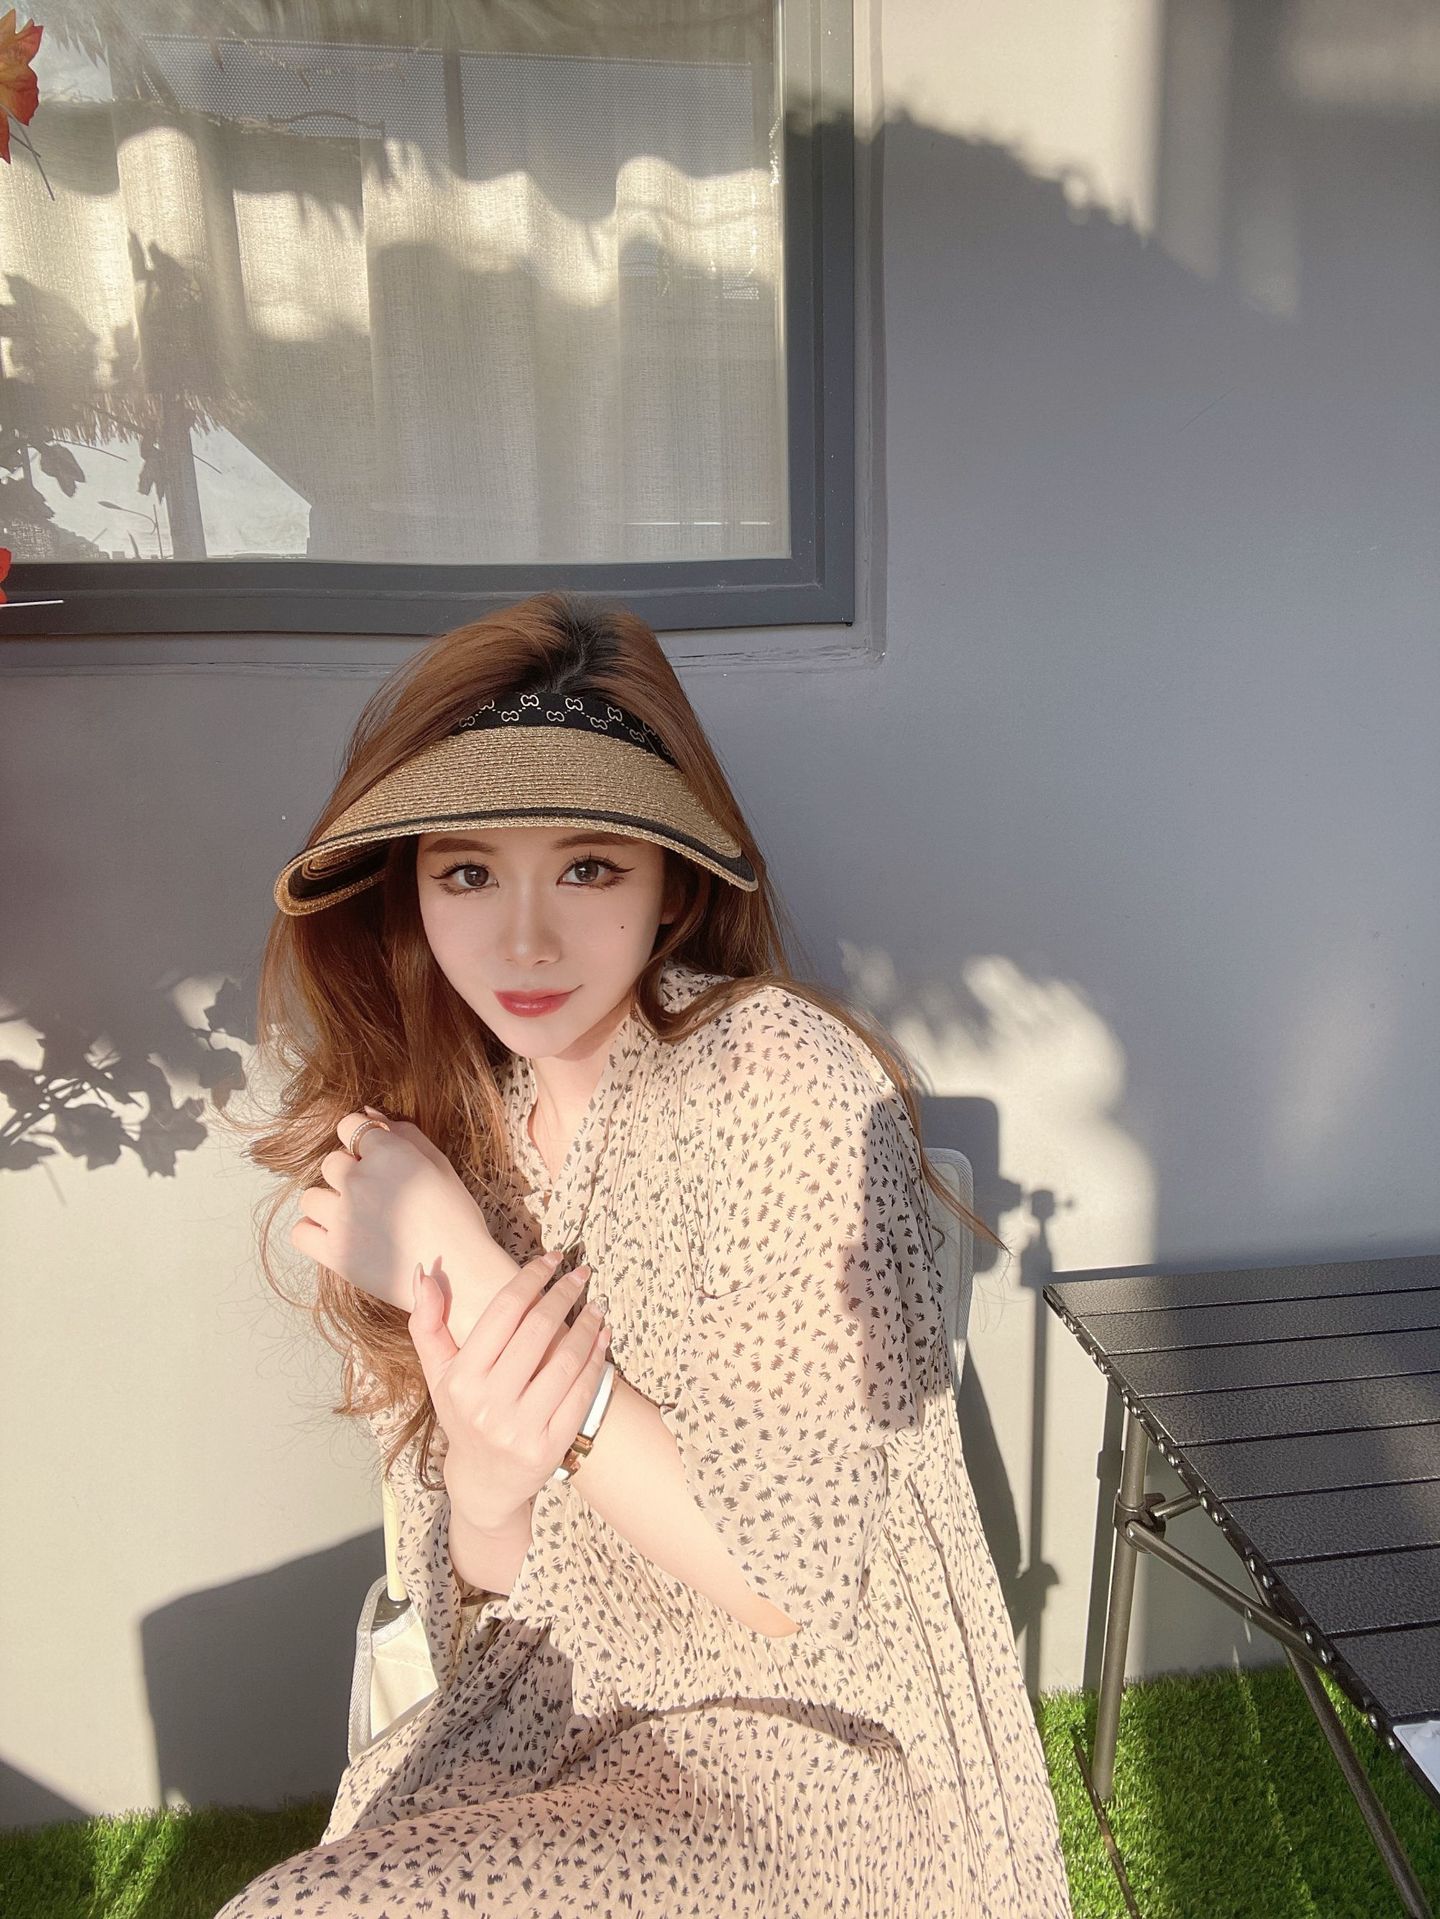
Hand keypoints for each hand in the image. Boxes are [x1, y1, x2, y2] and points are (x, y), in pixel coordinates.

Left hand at [291, 1106, 497, 1315]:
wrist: (460, 1273)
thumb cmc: (456, 1218)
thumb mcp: (439, 1165)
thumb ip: (405, 1133)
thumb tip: (370, 1112)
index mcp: (389, 1153)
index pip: (349, 1126)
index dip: (360, 1141)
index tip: (371, 1159)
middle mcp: (360, 1179)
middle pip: (330, 1163)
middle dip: (347, 1175)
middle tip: (372, 1196)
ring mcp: (343, 1216)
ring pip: (311, 1197)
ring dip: (328, 1203)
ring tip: (353, 1218)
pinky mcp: (335, 1252)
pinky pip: (300, 1232)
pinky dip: (313, 1232)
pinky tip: (336, 1235)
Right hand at [408, 1249, 611, 1531]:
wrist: (484, 1483)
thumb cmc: (463, 1415)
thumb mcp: (439, 1373)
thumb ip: (427, 1323)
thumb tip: (424, 1271)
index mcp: (461, 1379)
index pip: (503, 1312)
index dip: (531, 1279)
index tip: (551, 1259)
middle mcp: (488, 1404)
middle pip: (538, 1330)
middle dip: (564, 1294)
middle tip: (581, 1274)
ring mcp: (520, 1428)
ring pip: (565, 1361)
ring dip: (588, 1326)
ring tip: (597, 1306)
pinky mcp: (549, 1447)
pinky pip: (581, 1393)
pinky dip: (596, 1361)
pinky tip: (603, 1338)